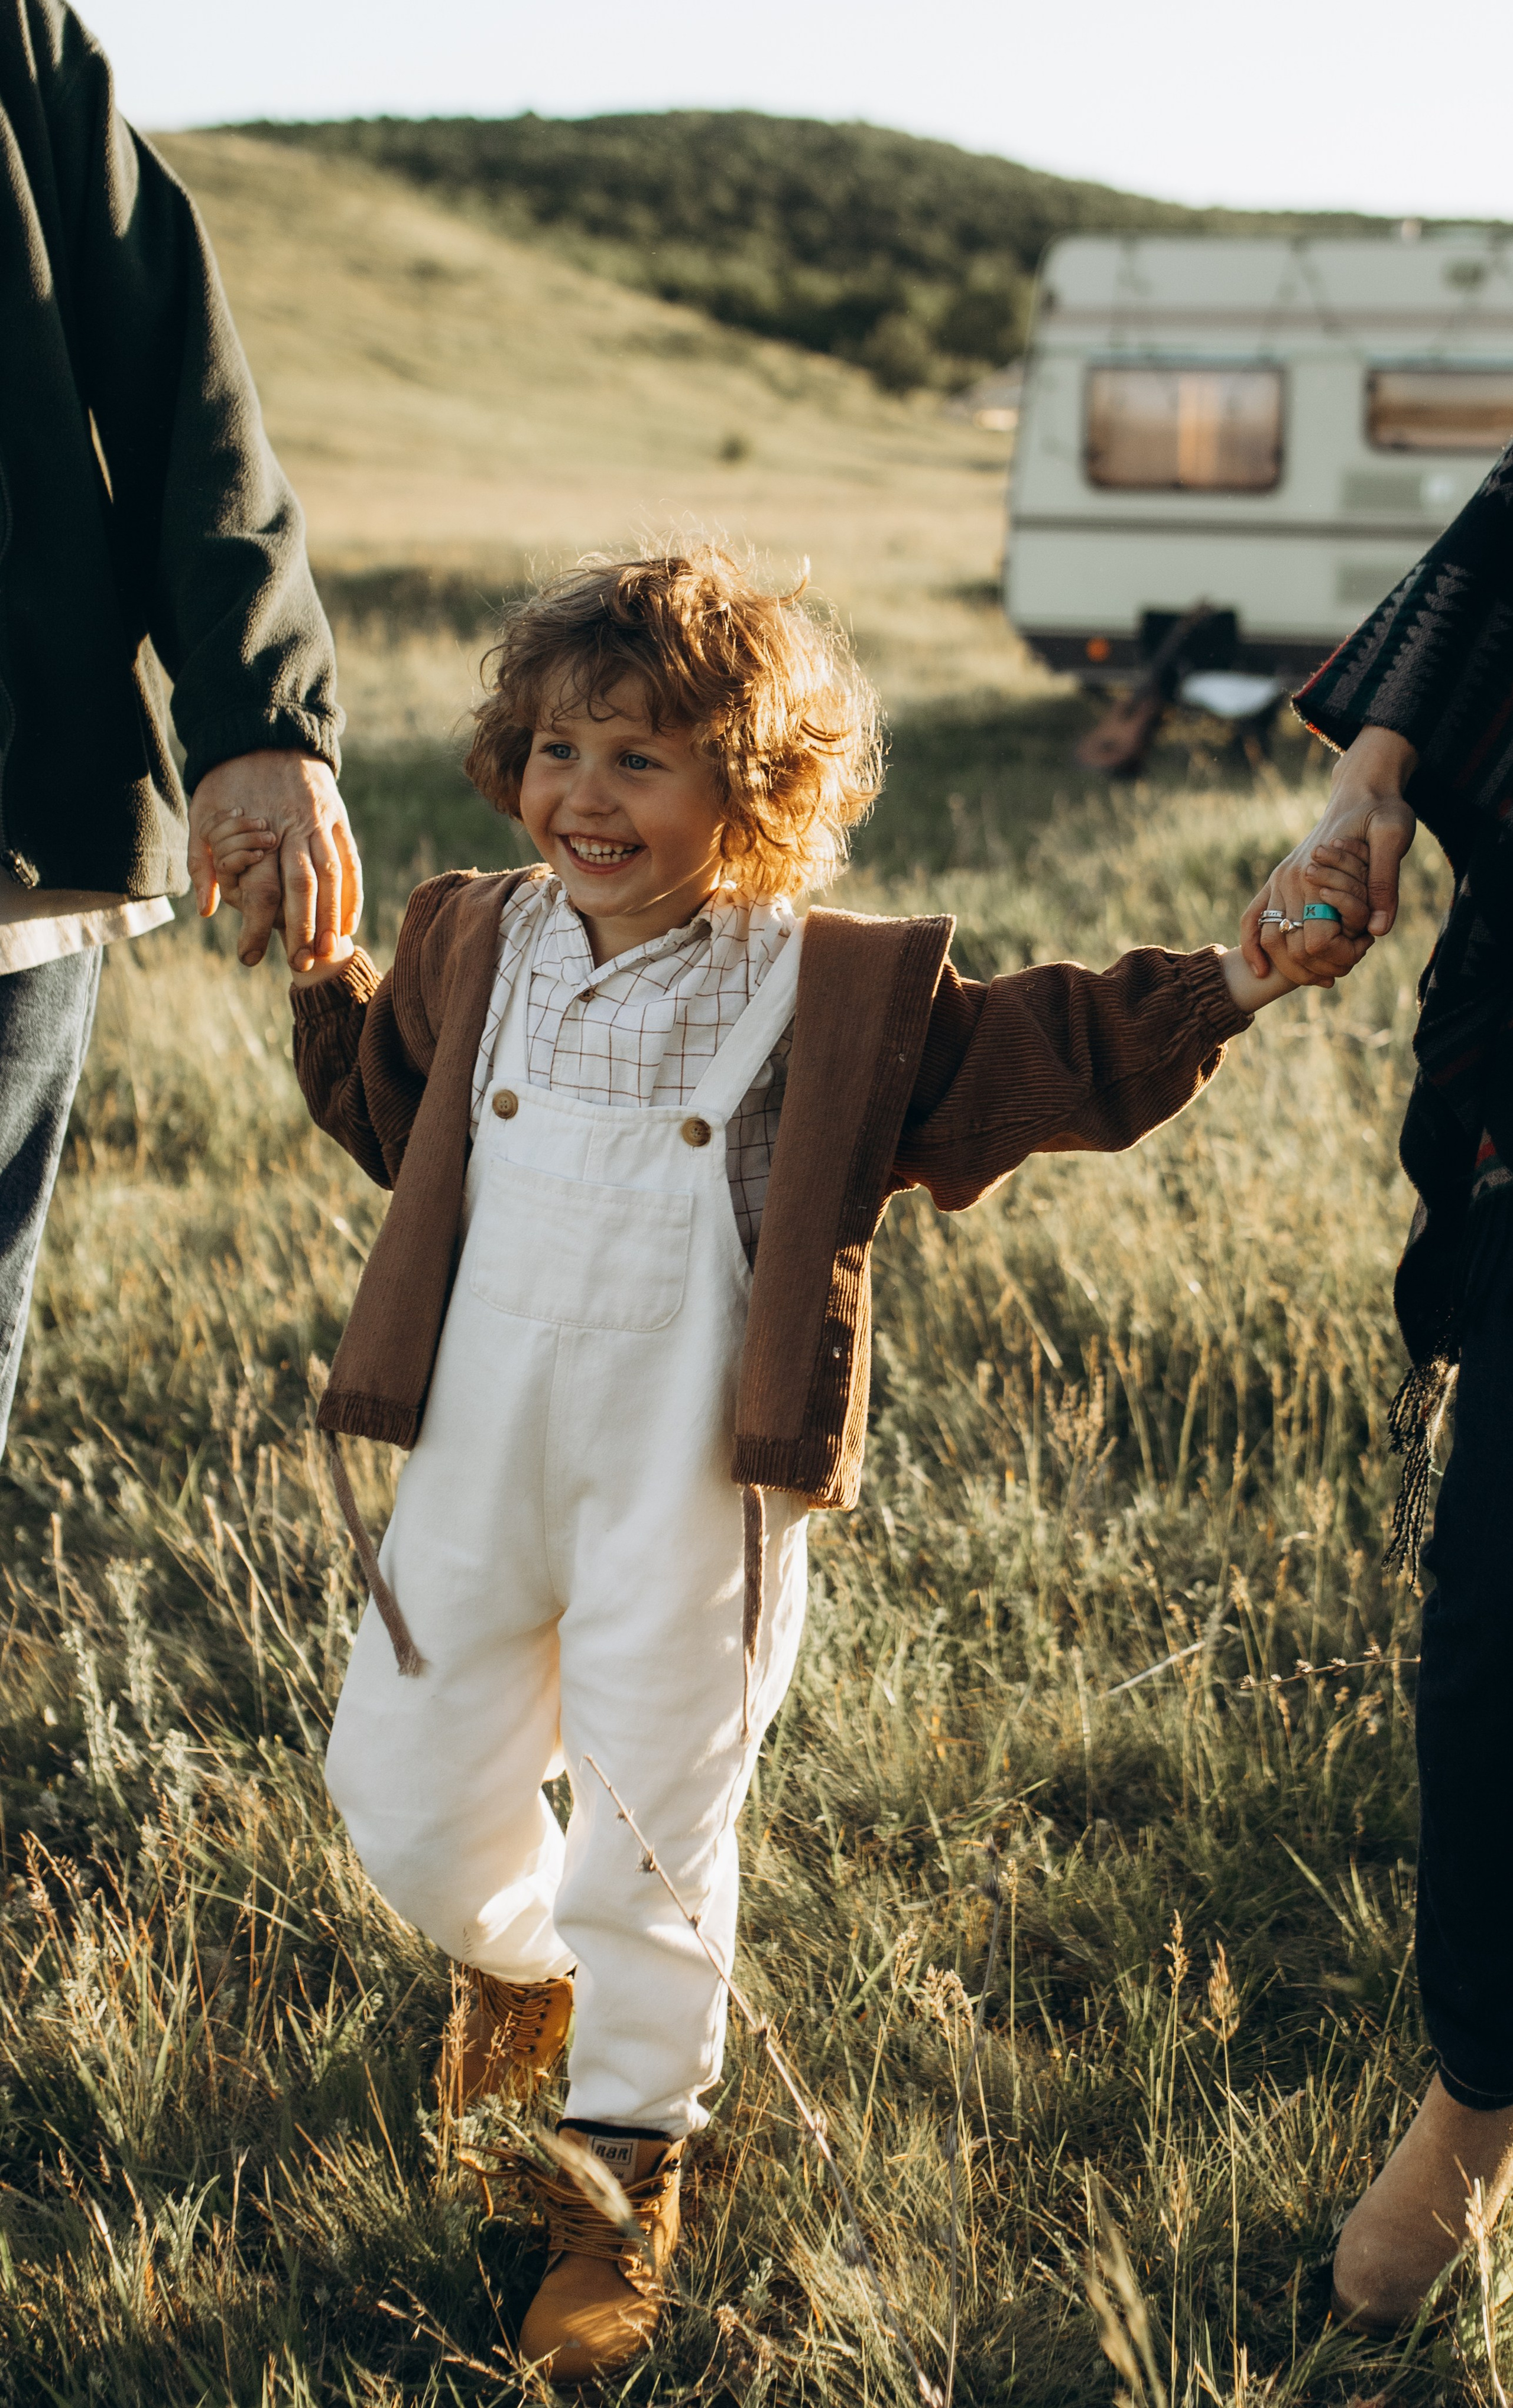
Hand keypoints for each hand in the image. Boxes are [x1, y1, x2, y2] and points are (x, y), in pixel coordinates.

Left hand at [189, 750, 362, 971]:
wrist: (262, 729)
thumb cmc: (226, 780)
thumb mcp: (202, 816)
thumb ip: (202, 862)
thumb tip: (207, 910)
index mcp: (257, 829)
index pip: (262, 888)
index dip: (258, 927)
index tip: (250, 958)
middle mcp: (293, 827)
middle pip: (302, 887)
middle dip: (303, 930)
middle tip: (301, 965)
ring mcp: (319, 821)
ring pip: (331, 875)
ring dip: (333, 917)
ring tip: (330, 952)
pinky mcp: (338, 817)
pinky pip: (349, 860)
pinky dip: (352, 894)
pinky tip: (350, 922)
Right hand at [1240, 724, 1417, 984]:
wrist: (1361, 788)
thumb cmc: (1382, 811)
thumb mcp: (1393, 837)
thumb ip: (1385, 883)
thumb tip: (1379, 930)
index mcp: (1314, 874)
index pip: (1315, 942)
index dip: (1339, 956)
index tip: (1365, 945)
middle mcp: (1289, 881)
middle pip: (1289, 948)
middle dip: (1318, 967)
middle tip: (1347, 965)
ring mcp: (1279, 881)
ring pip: (1270, 940)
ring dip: (1292, 967)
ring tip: (1323, 975)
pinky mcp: (1278, 881)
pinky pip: (1253, 919)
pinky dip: (1253, 947)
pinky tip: (1262, 971)